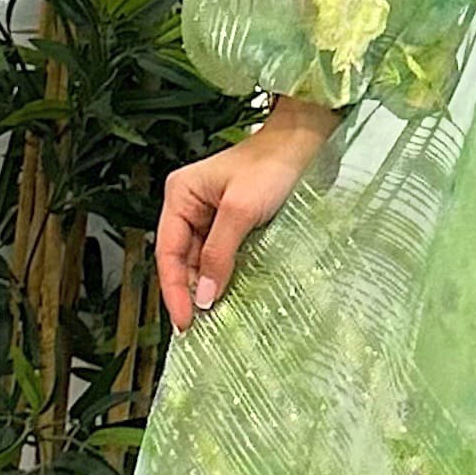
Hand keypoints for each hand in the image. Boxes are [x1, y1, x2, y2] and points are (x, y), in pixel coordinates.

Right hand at [156, 97, 336, 332]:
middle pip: (183, 260)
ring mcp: (212, 215)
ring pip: (203, 261)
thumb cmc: (272, 166)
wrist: (307, 143)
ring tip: (216, 321)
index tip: (185, 322)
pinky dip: (226, 276)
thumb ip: (219, 254)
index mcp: (180, 195)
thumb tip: (203, 297)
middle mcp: (191, 206)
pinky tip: (232, 296)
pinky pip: (223, 256)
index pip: (168, 252)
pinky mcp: (235, 223)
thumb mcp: (241, 211)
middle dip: (191, 293)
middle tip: (201, 330)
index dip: (174, 290)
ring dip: (210, 288)